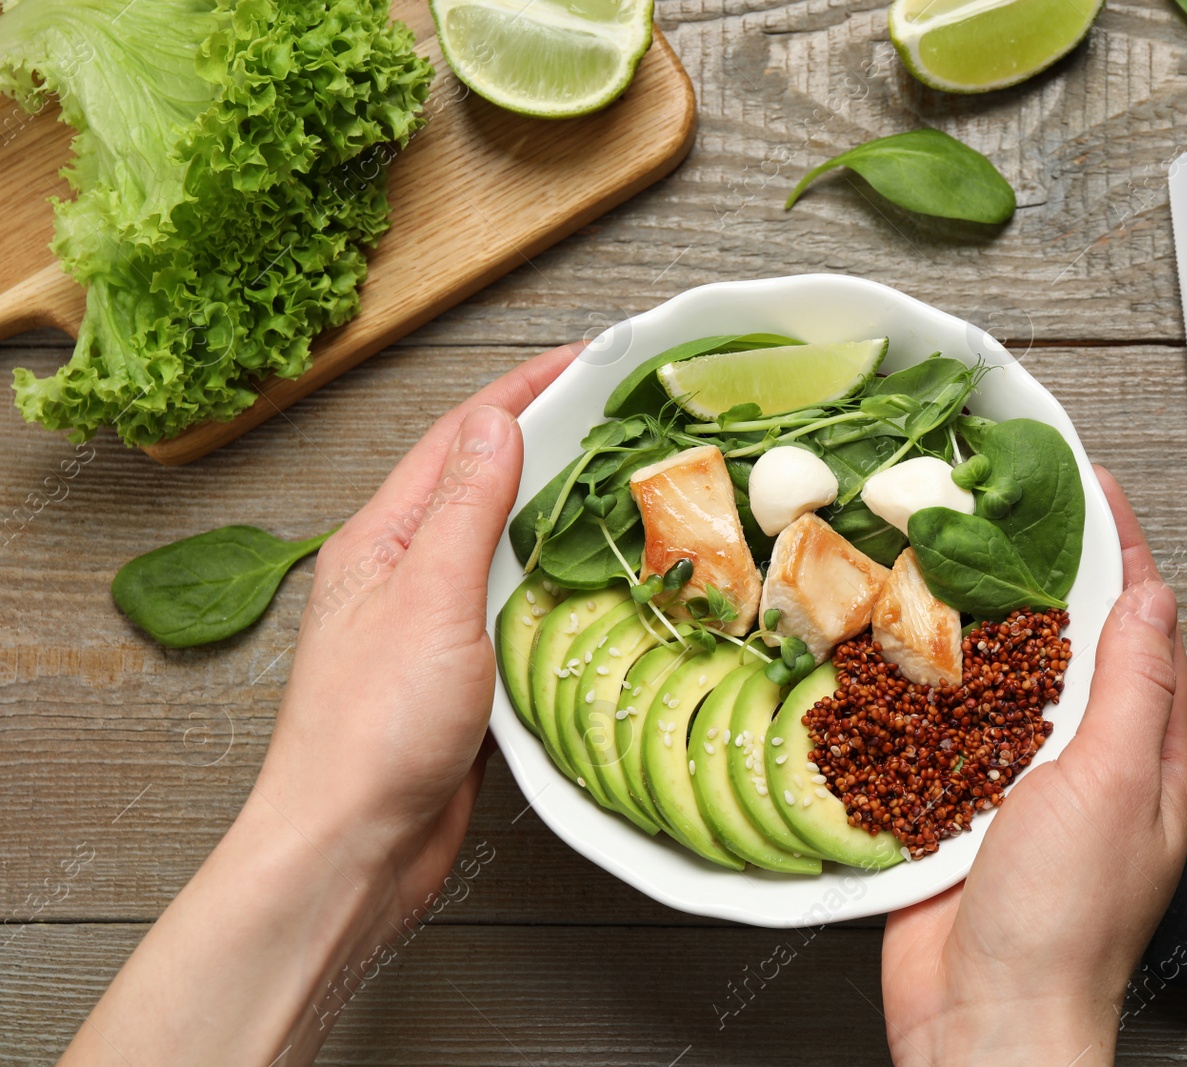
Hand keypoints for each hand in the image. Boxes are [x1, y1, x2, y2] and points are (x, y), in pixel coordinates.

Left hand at [258, 342, 580, 925]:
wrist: (353, 852)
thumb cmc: (372, 730)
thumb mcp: (425, 597)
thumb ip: (463, 508)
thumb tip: (497, 422)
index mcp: (381, 539)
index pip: (460, 439)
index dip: (523, 391)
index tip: (587, 361)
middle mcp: (405, 573)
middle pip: (485, 486)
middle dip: (551, 443)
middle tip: (622, 420)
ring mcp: (435, 627)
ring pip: (507, 550)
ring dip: (561, 515)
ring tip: (627, 490)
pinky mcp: (466, 679)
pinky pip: (519, 611)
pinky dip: (561, 587)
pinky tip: (602, 587)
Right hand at [880, 466, 1186, 1066]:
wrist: (984, 1022)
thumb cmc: (1065, 928)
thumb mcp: (1113, 786)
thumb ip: (1131, 688)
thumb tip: (1148, 600)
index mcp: (1144, 751)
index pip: (1140, 623)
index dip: (1117, 548)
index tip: (1088, 487)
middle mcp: (1086, 759)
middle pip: (1068, 637)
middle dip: (1041, 568)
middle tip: (1003, 505)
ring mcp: (1018, 782)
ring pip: (1001, 675)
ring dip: (976, 615)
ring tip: (945, 552)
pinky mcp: (956, 804)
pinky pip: (944, 725)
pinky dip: (925, 680)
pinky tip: (899, 647)